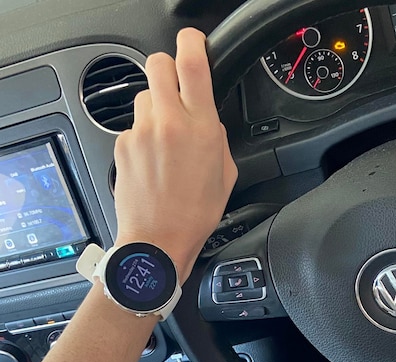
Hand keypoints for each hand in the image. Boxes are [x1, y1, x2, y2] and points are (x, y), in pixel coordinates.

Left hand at [113, 28, 236, 281]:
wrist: (159, 239)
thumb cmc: (196, 212)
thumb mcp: (226, 171)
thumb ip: (217, 136)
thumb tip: (208, 119)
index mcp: (200, 126)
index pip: (192, 63)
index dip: (193, 42)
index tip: (195, 41)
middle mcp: (167, 122)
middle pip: (157, 63)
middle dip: (168, 67)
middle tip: (177, 85)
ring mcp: (141, 132)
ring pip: (144, 95)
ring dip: (156, 106)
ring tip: (166, 137)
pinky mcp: (122, 145)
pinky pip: (134, 125)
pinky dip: (144, 135)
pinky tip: (154, 160)